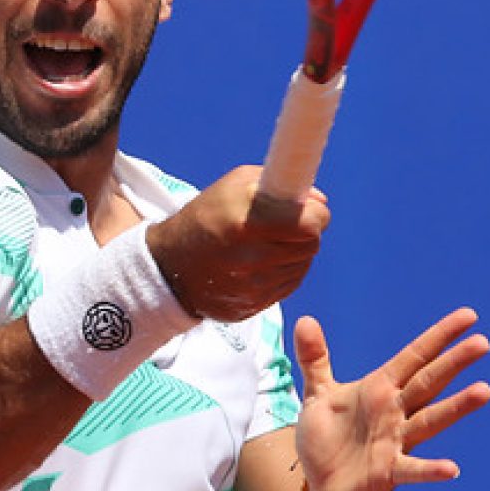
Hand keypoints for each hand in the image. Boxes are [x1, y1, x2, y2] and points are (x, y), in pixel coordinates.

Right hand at [146, 165, 329, 322]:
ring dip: (296, 251)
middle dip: (307, 231)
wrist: (169, 265)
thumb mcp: (235, 184)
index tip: (307, 209)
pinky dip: (284, 270)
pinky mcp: (253, 306)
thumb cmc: (206, 215)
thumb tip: (320, 200)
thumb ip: (280, 184)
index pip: (311, 224)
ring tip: (272, 241)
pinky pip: (288, 284)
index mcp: (247, 223)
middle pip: (311, 245)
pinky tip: (265, 260)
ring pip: (302, 265)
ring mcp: (252, 287)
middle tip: (290, 223)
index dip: (315, 213)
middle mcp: (251, 259)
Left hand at [293, 307, 489, 490]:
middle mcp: (395, 411)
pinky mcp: (389, 472)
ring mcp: (396, 441)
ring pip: (431, 419)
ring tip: (485, 391)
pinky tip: (451, 469)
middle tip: (483, 343)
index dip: (440, 335)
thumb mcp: (317, 394)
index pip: (416, 355)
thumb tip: (305, 319)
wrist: (323, 489)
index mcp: (380, 387)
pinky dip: (432, 469)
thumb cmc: (326, 439)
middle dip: (455, 362)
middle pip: (430, 381)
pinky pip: (413, 469)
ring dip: (457, 407)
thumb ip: (315, 358)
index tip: (469, 316)